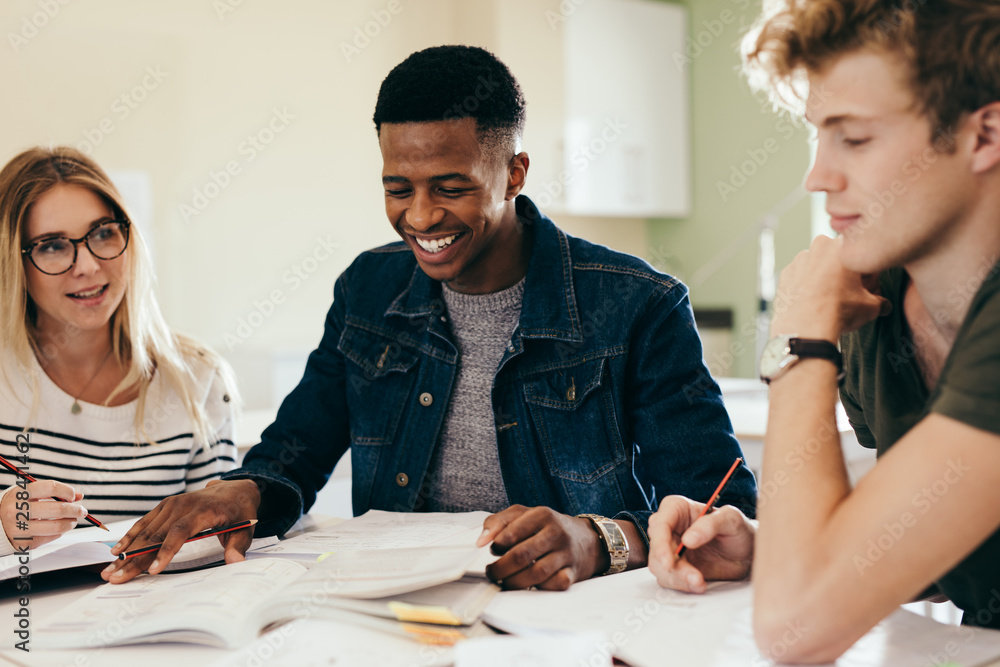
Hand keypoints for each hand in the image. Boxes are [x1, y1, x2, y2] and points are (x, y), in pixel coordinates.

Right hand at [0, 480, 86, 549]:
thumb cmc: (16, 506)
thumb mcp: (29, 493)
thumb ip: (52, 493)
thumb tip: (79, 496)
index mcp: (19, 494)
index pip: (51, 488)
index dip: (67, 491)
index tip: (73, 496)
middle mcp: (17, 511)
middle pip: (58, 509)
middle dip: (76, 509)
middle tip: (82, 510)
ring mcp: (20, 528)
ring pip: (57, 526)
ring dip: (71, 522)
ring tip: (73, 520)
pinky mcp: (24, 543)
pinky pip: (50, 538)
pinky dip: (60, 532)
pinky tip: (60, 528)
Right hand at [101, 479, 260, 583]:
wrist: (234, 489)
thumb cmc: (239, 512)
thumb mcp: (246, 528)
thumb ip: (238, 546)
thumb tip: (235, 562)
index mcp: (203, 510)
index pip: (180, 531)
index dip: (166, 551)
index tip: (153, 570)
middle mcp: (183, 505)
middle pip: (156, 534)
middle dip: (134, 558)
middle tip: (116, 578)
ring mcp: (172, 504)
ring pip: (146, 530)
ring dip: (126, 551)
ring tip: (109, 571)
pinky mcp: (165, 506)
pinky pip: (145, 522)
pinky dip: (130, 537)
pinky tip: (116, 551)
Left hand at [476, 505, 604, 590]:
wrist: (586, 539)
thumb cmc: (547, 527)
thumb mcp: (524, 515)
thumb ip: (499, 522)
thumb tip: (481, 541)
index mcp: (542, 514)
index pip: (511, 533)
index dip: (496, 545)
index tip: (491, 551)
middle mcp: (556, 533)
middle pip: (521, 555)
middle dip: (500, 568)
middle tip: (492, 572)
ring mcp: (566, 554)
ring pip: (536, 573)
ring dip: (514, 582)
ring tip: (504, 581)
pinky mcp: (573, 573)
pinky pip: (553, 585)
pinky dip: (538, 588)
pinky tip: (530, 585)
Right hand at [648, 495, 755, 593]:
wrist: (747, 553)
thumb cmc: (739, 530)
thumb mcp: (732, 519)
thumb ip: (710, 524)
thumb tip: (688, 539)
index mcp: (677, 509)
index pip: (659, 523)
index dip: (660, 543)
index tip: (669, 561)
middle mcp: (669, 527)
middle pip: (656, 548)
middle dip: (672, 567)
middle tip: (693, 577)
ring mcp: (670, 549)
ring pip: (659, 566)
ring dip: (678, 578)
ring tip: (700, 582)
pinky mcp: (676, 567)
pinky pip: (668, 579)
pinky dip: (682, 585)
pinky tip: (699, 584)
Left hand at [771, 235, 888, 340]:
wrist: (804, 327)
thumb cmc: (839, 311)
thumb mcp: (870, 307)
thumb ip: (880, 301)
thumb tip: (884, 305)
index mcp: (843, 245)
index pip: (862, 256)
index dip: (868, 274)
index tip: (867, 289)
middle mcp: (819, 245)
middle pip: (839, 258)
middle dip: (845, 273)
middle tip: (849, 294)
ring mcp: (799, 258)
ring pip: (819, 265)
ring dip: (825, 278)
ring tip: (829, 300)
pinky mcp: (785, 273)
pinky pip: (801, 276)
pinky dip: (807, 285)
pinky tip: (812, 301)